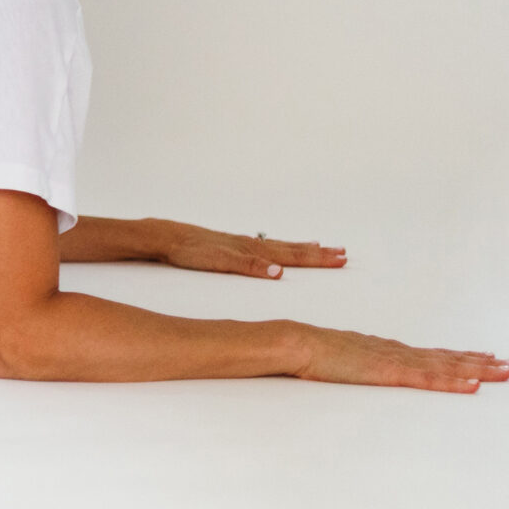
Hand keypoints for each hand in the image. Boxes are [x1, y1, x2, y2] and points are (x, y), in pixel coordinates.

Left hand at [156, 222, 344, 278]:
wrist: (165, 237)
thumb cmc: (190, 250)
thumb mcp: (219, 261)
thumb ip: (249, 266)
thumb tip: (279, 271)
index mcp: (252, 249)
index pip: (292, 254)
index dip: (316, 258)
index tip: (340, 258)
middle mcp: (251, 244)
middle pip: (291, 248)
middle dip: (318, 254)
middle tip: (343, 254)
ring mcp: (243, 244)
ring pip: (280, 246)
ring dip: (303, 249)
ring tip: (322, 246)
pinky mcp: (232, 246)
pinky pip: (265, 246)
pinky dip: (280, 247)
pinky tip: (281, 249)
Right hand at [292, 324, 508, 392]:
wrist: (298, 343)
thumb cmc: (313, 353)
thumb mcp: (342, 361)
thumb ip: (359, 365)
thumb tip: (364, 370)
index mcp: (388, 351)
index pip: (433, 355)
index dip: (462, 357)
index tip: (485, 357)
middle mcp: (399, 352)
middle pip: (448, 358)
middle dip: (482, 362)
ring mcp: (397, 361)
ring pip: (447, 366)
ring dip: (478, 369)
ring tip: (505, 371)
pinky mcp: (390, 373)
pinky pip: (429, 379)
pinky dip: (453, 381)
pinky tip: (473, 385)